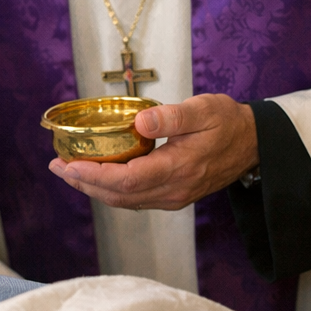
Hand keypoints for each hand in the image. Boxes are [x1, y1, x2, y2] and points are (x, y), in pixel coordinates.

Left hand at [47, 94, 258, 210]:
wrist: (254, 144)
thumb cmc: (228, 122)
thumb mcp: (204, 110)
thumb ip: (173, 116)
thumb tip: (141, 122)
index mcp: (179, 168)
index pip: (127, 179)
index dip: (94, 174)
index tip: (68, 162)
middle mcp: (174, 189)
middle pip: (119, 195)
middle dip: (84, 183)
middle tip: (56, 166)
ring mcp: (174, 196)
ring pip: (125, 200)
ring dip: (94, 188)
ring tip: (68, 171)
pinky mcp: (173, 194)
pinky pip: (135, 198)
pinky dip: (111, 189)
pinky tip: (97, 175)